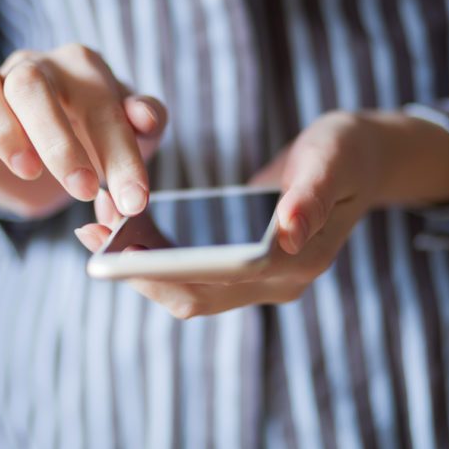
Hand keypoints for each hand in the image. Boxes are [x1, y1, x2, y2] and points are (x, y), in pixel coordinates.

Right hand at [0, 44, 166, 217]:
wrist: (54, 159)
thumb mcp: (135, 138)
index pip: (102, 104)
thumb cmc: (97, 142)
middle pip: (32, 83)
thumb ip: (147, 122)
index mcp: (83, 69)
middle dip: (58, 140)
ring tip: (27, 170)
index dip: (121, 155)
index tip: (133, 201)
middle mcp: (33, 66)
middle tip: (83, 189)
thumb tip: (144, 114)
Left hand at [75, 111, 448, 317]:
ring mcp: (260, 276)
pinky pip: (192, 270)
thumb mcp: (332, 161)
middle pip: (193, 296)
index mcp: (297, 262)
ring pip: (187, 288)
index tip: (114, 251)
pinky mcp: (244, 262)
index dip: (163, 270)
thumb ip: (311, 196)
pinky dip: (156, 254)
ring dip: (140, 265)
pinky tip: (127, 225)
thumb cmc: (346, 152)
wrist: (358, 159)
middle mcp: (276, 282)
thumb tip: (284, 233)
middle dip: (138, 272)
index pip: (219, 282)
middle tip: (91, 235)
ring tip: (98, 226)